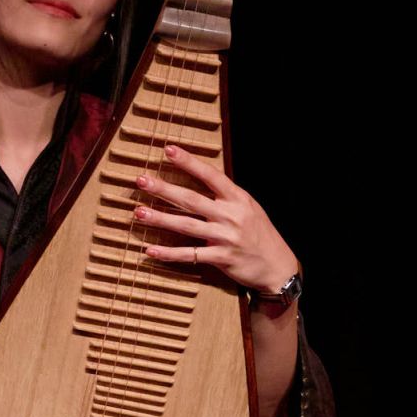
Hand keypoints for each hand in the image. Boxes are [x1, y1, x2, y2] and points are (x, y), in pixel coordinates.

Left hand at [133, 145, 297, 296]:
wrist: (278, 266)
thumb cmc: (260, 233)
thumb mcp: (248, 207)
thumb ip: (225, 196)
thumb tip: (201, 178)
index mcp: (238, 198)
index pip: (210, 175)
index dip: (189, 162)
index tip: (169, 150)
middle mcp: (231, 215)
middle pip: (191, 199)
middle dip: (164, 189)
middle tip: (141, 180)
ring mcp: (225, 237)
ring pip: (186, 225)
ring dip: (160, 219)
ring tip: (138, 212)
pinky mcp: (221, 258)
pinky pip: (190, 255)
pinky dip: (169, 254)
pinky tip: (150, 251)